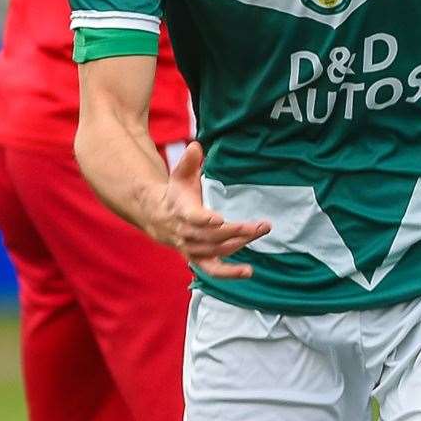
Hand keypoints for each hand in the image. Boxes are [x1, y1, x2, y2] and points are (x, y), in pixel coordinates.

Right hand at [143, 141, 270, 278]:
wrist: (159, 217)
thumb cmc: (176, 194)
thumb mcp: (179, 175)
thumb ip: (188, 162)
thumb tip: (196, 146)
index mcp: (182, 212)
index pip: (193, 218)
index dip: (204, 220)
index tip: (219, 220)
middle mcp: (186, 234)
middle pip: (211, 237)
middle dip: (236, 232)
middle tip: (259, 225)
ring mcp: (192, 249)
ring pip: (216, 251)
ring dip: (240, 244)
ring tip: (261, 232)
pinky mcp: (198, 259)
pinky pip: (212, 270)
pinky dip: (229, 274)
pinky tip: (248, 272)